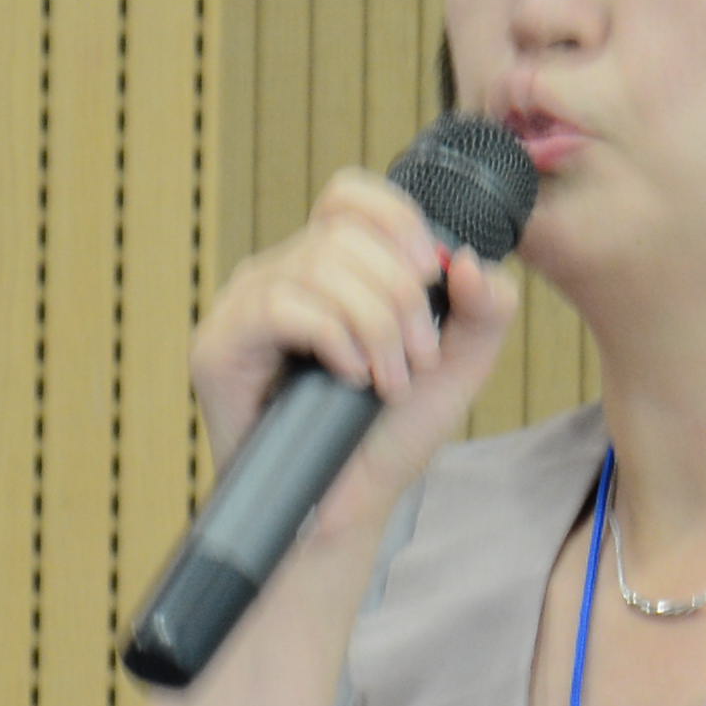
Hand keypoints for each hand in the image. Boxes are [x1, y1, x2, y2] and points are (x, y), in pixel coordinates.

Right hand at [188, 169, 519, 495]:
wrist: (344, 507)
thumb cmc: (388, 436)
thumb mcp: (457, 368)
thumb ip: (485, 311)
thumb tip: (468, 260)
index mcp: (330, 266)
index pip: (350, 197)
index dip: (397, 221)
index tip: (432, 276)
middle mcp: (282, 273)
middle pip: (345, 235)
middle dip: (400, 297)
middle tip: (417, 360)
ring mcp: (245, 305)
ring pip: (317, 266)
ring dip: (374, 326)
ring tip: (388, 380)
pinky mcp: (220, 343)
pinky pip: (281, 305)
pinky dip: (333, 337)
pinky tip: (350, 377)